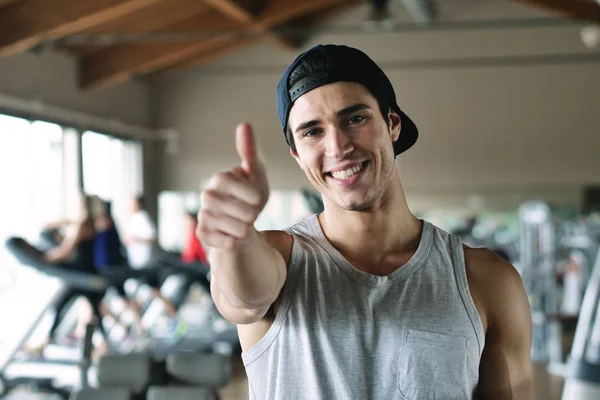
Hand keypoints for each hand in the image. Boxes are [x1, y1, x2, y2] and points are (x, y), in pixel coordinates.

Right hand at [197, 123, 269, 249]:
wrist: (239, 222)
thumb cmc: (249, 196)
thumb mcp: (255, 174)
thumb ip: (249, 151)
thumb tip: (244, 124)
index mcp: (220, 179)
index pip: (252, 195)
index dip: (258, 199)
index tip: (256, 198)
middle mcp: (207, 196)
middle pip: (247, 214)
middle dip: (253, 216)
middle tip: (248, 212)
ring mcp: (203, 216)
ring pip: (238, 230)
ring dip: (246, 229)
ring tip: (241, 223)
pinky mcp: (202, 234)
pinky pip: (227, 243)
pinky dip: (235, 241)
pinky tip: (233, 235)